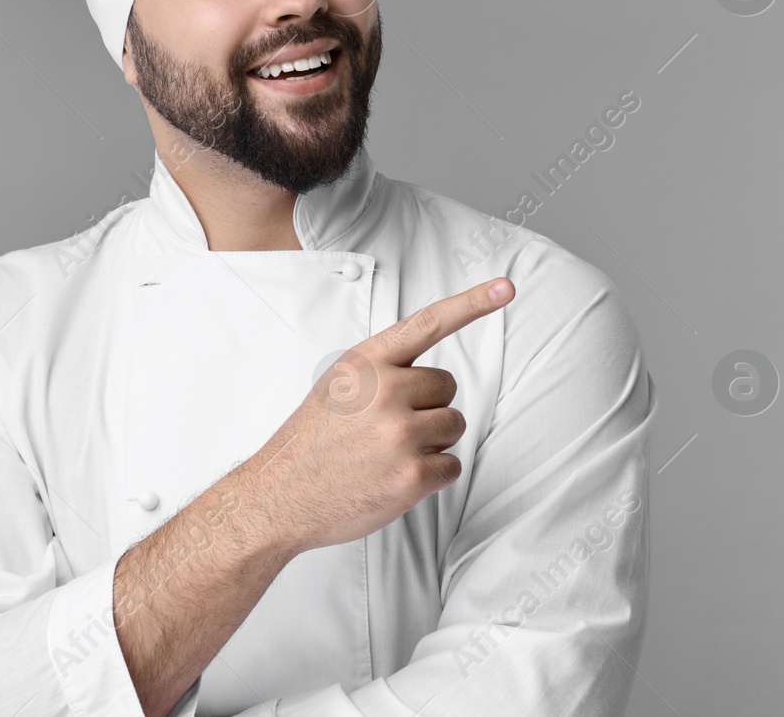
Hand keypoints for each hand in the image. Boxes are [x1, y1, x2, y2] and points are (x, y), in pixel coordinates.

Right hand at [247, 276, 514, 554]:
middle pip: (447, 387)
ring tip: (386, 453)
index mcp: (366, 362)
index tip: (504, 287)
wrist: (279, 497)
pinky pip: (452, 465)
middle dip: (427, 408)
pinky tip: (393, 477)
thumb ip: (382, 370)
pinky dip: (431, 475)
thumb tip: (429, 377)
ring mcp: (400, 433)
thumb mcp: (338, 384)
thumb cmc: (312, 442)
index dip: (472, 303)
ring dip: (431, 442)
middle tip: (385, 429)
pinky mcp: (412, 474)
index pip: (429, 323)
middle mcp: (386, 391)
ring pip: (453, 425)